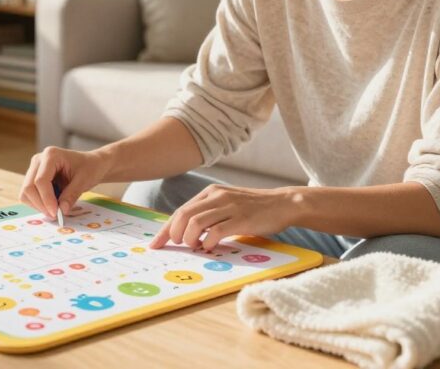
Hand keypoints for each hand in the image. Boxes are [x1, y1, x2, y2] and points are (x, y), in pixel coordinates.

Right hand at [20, 146, 112, 219]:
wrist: (91, 164)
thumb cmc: (89, 168)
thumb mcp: (84, 181)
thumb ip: (71, 195)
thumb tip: (62, 210)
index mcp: (51, 155)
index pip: (40, 180)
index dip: (46, 199)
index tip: (56, 213)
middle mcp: (38, 160)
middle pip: (29, 187)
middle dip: (41, 204)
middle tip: (55, 215)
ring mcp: (34, 168)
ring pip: (26, 192)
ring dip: (38, 205)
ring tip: (56, 210)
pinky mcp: (34, 177)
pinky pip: (29, 194)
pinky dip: (39, 203)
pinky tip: (53, 203)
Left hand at [150, 184, 296, 250]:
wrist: (283, 203)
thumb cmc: (254, 208)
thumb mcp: (227, 204)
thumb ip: (209, 213)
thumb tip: (187, 232)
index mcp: (211, 192)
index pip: (181, 210)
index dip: (166, 228)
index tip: (156, 243)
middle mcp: (217, 196)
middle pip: (184, 215)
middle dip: (174, 233)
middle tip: (177, 245)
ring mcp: (229, 207)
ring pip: (196, 222)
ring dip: (190, 238)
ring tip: (194, 246)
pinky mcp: (242, 219)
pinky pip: (217, 231)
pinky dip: (208, 241)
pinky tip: (210, 247)